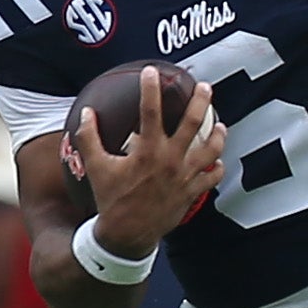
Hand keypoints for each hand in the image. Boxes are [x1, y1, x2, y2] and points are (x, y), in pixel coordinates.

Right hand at [76, 66, 227, 257]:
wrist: (127, 235)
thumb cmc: (111, 199)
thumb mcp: (96, 167)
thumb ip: (89, 138)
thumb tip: (87, 113)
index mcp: (147, 150)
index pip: (150, 111)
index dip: (151, 88)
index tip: (152, 72)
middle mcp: (170, 160)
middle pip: (192, 123)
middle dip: (201, 101)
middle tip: (205, 87)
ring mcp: (184, 177)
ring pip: (211, 149)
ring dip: (218, 135)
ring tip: (221, 125)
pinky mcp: (192, 192)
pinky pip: (212, 177)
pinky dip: (217, 168)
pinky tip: (216, 161)